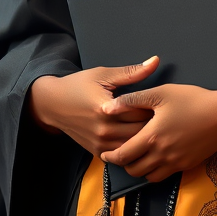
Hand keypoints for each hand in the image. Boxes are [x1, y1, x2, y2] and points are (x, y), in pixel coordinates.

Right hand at [29, 57, 158, 156]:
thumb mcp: (104, 74)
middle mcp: (103, 130)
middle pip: (139, 132)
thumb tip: (155, 60)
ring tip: (153, 126)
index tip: (163, 102)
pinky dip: (132, 147)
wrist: (52, 104)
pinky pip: (121, 155)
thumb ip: (132, 72)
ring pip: (133, 147)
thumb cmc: (79, 85)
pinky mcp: (96, 152)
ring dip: (144, 138)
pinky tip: (139, 137)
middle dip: (153, 124)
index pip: (141, 112)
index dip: (155, 107)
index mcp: (106, 109)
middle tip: (163, 115)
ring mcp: (99, 144)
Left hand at [100, 84, 216, 182]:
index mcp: (151, 137)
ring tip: (137, 158)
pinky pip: (163, 176)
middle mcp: (160, 155)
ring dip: (139, 170)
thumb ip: (132, 100)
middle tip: (120, 155)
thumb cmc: (192, 99)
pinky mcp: (186, 166)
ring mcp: (174, 163)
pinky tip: (156, 159)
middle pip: (133, 169)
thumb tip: (106, 108)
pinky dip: (154, 171)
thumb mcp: (161, 93)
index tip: (105, 154)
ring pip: (148, 176)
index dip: (111, 157)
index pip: (123, 155)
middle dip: (123, 164)